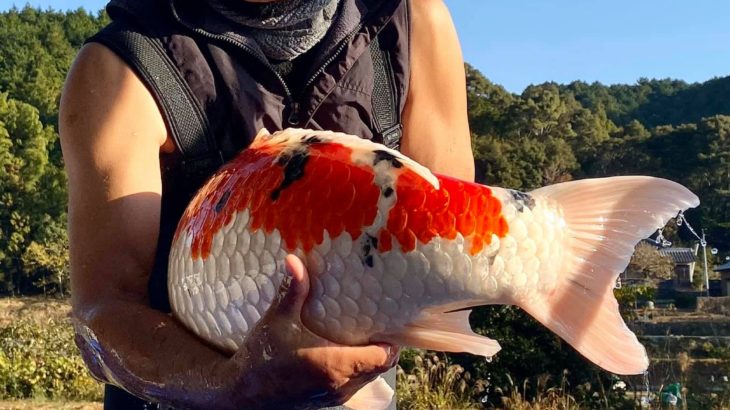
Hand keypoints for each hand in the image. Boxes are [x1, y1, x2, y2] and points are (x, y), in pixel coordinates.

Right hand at [219, 254, 398, 408]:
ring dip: (370, 361)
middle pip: (380, 367)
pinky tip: (345, 353)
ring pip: (368, 379)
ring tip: (365, 336)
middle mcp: (340, 384)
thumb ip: (293, 290)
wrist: (240, 395)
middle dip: (383, 348)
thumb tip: (295, 259)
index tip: (388, 322)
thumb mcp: (278, 320)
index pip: (383, 357)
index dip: (391, 342)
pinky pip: (354, 386)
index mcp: (335, 364)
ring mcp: (334, 396)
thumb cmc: (261, 358)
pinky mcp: (326, 401)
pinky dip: (357, 371)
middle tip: (378, 323)